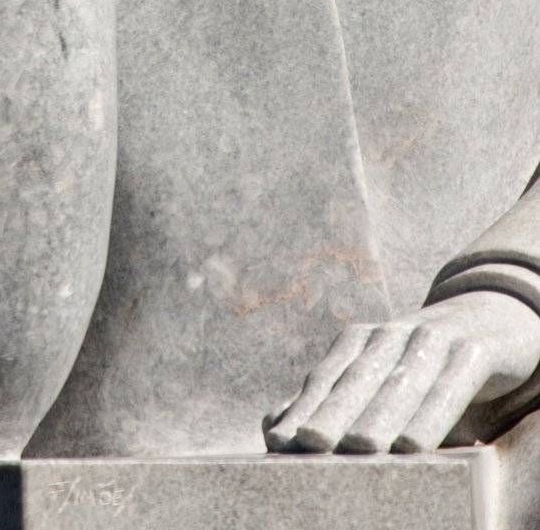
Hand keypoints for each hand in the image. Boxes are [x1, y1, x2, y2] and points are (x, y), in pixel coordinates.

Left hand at [264, 291, 539, 453]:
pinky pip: (451, 387)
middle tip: (310, 443)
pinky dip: (432, 414)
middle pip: (358, 379)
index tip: (278, 442)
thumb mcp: (382, 376)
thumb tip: (271, 425)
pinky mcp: (474, 351)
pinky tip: (416, 443)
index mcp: (361, 341)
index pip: (326, 379)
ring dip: (380, 415)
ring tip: (361, 447)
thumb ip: (332, 400)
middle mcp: (390, 335)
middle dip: (332, 411)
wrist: (492, 317)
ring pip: (402, 383)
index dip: (302, 409)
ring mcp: (433, 339)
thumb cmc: (425, 363)